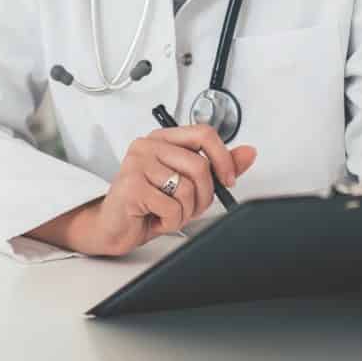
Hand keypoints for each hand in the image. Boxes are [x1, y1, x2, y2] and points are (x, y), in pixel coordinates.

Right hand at [47, 123, 258, 256]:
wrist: (113, 227)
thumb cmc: (148, 204)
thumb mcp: (188, 184)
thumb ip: (217, 166)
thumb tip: (248, 153)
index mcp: (162, 139)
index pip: (204, 133)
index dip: (223, 158)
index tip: (227, 179)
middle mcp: (147, 146)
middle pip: (200, 166)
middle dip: (204, 196)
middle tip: (190, 207)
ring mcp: (136, 164)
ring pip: (188, 189)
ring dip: (185, 212)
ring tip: (167, 212)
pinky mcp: (131, 186)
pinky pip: (172, 208)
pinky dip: (171, 222)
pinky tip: (155, 218)